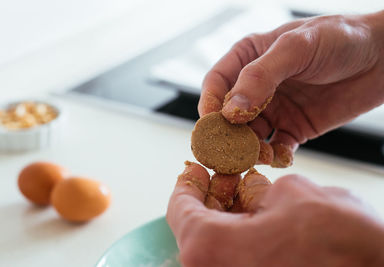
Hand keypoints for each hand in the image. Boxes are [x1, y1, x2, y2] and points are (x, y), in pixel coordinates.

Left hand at [166, 162, 383, 266]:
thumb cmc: (337, 243)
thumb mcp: (292, 195)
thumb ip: (261, 191)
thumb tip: (255, 192)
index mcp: (208, 247)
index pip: (179, 208)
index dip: (188, 183)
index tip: (196, 171)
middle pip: (198, 228)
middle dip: (213, 199)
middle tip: (226, 179)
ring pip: (218, 246)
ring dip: (229, 218)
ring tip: (248, 195)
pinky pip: (237, 259)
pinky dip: (243, 239)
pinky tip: (262, 221)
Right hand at [199, 12, 383, 153]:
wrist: (383, 57)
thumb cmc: (339, 38)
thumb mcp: (297, 48)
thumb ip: (260, 77)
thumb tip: (230, 111)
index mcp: (249, 59)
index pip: (216, 84)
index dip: (209, 105)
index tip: (209, 125)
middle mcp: (257, 86)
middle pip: (228, 115)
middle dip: (226, 134)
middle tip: (228, 151)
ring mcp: (275, 109)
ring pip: (250, 135)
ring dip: (250, 149)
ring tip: (260, 154)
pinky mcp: (294, 128)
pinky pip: (277, 147)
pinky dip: (275, 156)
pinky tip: (283, 155)